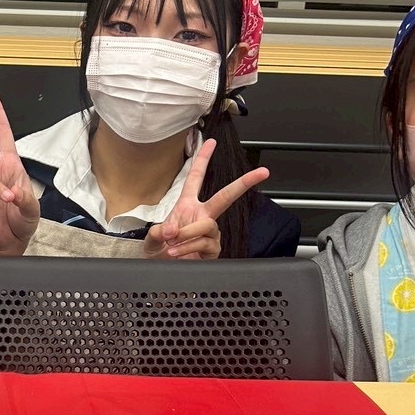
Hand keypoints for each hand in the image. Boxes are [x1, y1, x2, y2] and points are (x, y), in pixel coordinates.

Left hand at [141, 138, 269, 259]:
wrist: (161, 272)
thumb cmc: (158, 251)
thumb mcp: (152, 237)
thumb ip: (159, 231)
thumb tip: (172, 230)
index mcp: (186, 206)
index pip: (196, 178)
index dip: (202, 159)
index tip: (210, 142)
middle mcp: (201, 216)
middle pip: (225, 196)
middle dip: (244, 183)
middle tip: (262, 172)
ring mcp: (209, 233)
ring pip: (208, 224)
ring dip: (188, 233)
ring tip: (173, 244)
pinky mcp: (213, 250)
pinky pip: (205, 243)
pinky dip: (189, 247)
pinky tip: (178, 253)